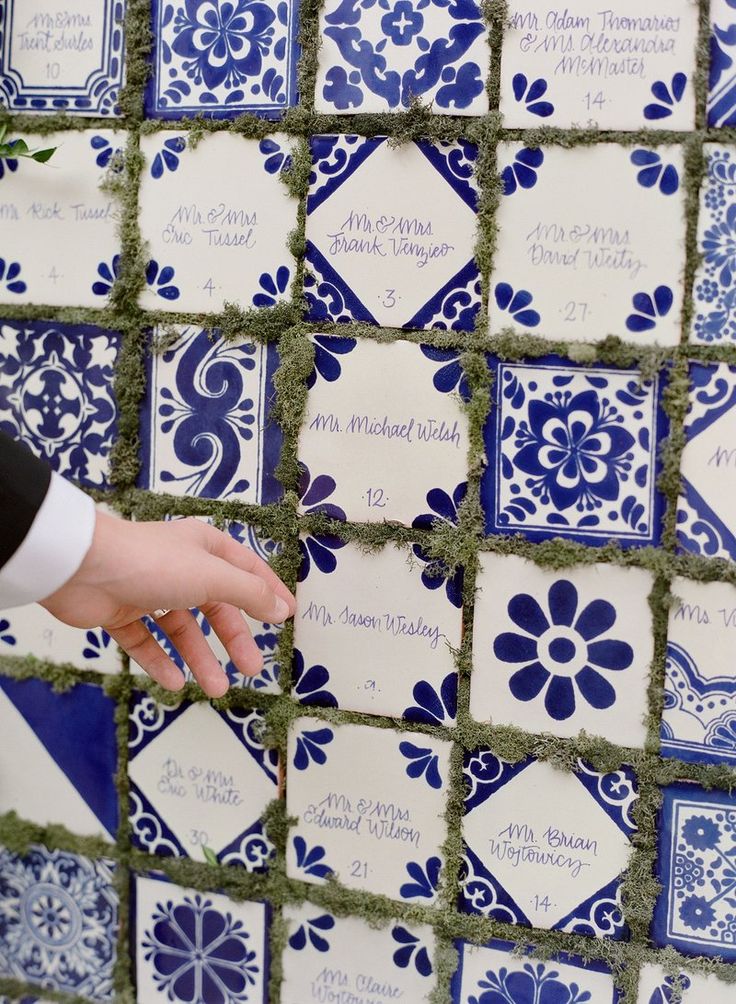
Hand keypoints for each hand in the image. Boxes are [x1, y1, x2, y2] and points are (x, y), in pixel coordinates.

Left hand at [39, 514, 294, 697]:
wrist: (81, 568)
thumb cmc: (155, 564)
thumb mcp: (213, 576)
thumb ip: (249, 594)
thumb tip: (281, 610)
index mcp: (205, 548)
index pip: (246, 570)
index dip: (268, 593)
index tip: (287, 617)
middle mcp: (180, 566)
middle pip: (215, 606)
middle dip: (234, 639)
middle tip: (252, 669)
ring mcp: (148, 590)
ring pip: (182, 629)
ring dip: (199, 658)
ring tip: (216, 689)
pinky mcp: (120, 612)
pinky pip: (147, 641)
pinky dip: (161, 661)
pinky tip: (174, 682)